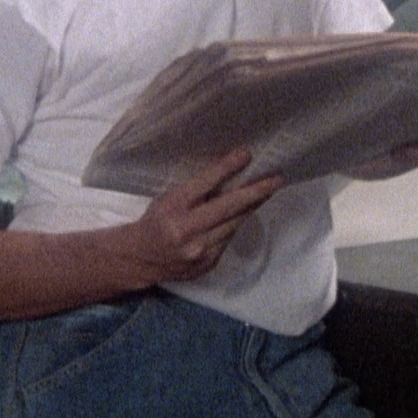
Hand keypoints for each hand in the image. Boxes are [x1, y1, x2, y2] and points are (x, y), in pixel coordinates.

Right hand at [120, 149, 282, 282]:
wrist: (140, 259)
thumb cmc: (157, 221)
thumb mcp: (169, 199)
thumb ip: (197, 190)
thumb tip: (233, 173)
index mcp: (172, 208)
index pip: (204, 184)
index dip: (227, 168)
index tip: (247, 154)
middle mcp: (186, 230)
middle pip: (228, 207)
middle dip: (256, 191)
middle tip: (277, 179)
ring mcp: (199, 250)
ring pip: (234, 223)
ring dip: (252, 206)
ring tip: (267, 190)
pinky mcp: (208, 263)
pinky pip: (229, 238)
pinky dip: (237, 223)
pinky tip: (244, 212)